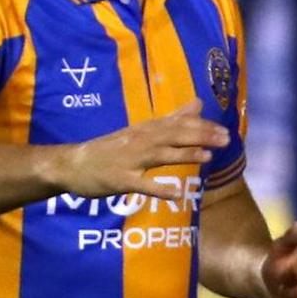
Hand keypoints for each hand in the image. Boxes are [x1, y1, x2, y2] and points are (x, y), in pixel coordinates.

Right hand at [49, 104, 227, 199]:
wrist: (70, 165)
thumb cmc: (111, 149)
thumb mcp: (141, 130)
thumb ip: (172, 119)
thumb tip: (198, 103)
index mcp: (145, 131)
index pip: (177, 125)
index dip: (201, 127)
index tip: (224, 130)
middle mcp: (139, 142)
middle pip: (172, 136)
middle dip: (199, 137)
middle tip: (225, 139)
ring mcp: (129, 161)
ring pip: (159, 156)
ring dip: (183, 155)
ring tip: (207, 156)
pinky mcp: (120, 180)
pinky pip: (141, 185)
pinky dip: (158, 189)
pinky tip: (176, 194)